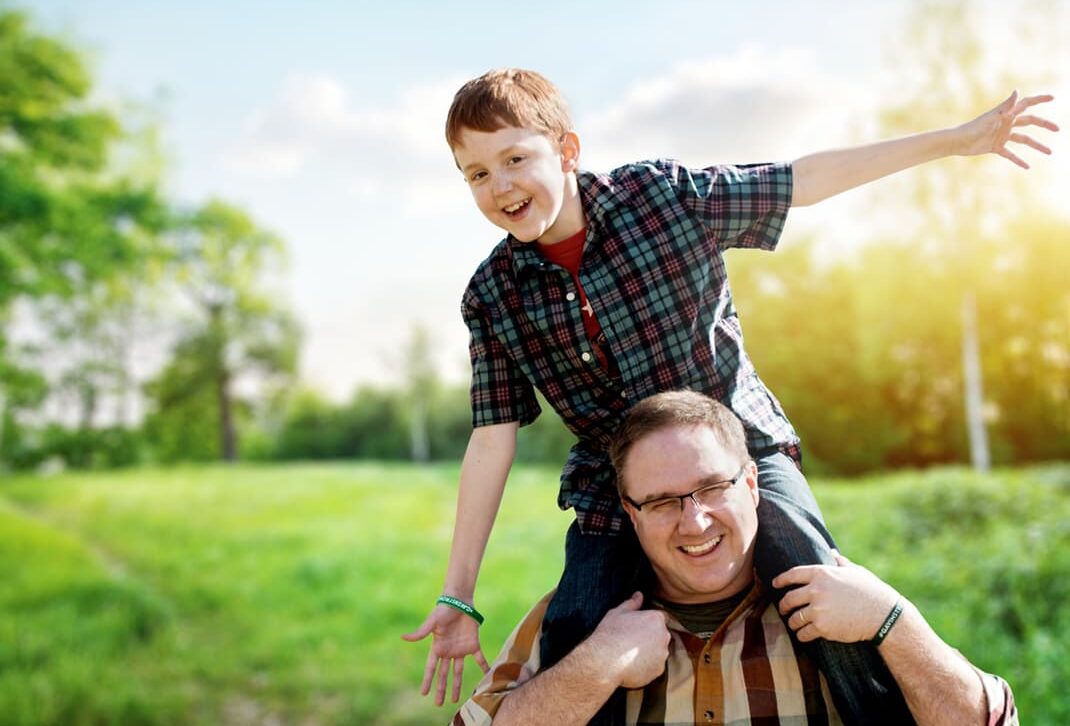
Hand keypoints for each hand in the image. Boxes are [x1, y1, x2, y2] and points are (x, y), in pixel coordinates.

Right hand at [402, 602, 489, 705]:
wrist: (459, 600)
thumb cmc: (443, 610)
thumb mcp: (432, 622)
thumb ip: (420, 633)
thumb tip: (403, 637)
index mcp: (437, 647)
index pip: (431, 668)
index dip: (428, 681)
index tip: (424, 694)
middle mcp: (448, 651)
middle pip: (444, 674)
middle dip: (441, 689)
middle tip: (439, 704)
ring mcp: (460, 649)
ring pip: (458, 671)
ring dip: (458, 684)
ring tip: (456, 698)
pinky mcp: (473, 644)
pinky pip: (479, 658)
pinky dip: (483, 666)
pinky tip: (487, 674)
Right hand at [585, 592, 670, 689]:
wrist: (605, 661)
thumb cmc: (610, 634)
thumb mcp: (617, 613)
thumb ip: (632, 603)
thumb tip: (639, 594)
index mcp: (655, 619)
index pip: (660, 617)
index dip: (649, 622)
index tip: (639, 627)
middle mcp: (663, 636)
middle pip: (660, 634)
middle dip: (651, 636)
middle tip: (632, 640)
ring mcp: (662, 654)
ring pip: (659, 650)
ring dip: (650, 651)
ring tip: (630, 654)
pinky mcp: (658, 669)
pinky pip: (655, 665)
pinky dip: (647, 665)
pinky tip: (632, 664)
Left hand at [772, 551, 899, 643]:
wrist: (883, 615)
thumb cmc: (871, 591)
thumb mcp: (855, 572)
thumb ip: (840, 562)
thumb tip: (832, 552)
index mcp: (822, 573)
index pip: (793, 574)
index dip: (781, 580)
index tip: (775, 584)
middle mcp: (816, 590)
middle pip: (789, 598)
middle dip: (783, 606)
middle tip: (783, 609)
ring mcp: (818, 609)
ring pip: (794, 618)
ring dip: (792, 622)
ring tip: (794, 624)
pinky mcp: (822, 627)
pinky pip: (803, 633)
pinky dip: (802, 635)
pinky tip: (803, 635)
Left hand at [956, 90, 1058, 167]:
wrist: (957, 142)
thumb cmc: (973, 128)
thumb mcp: (992, 117)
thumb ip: (1006, 106)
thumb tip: (1017, 91)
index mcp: (1006, 114)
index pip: (1026, 104)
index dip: (1039, 99)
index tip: (1053, 97)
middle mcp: (1006, 123)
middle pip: (1030, 122)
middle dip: (1044, 124)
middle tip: (1058, 129)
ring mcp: (1002, 136)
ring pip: (1024, 139)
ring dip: (1037, 145)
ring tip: (1050, 152)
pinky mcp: (995, 147)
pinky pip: (1010, 154)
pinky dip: (1018, 160)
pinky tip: (1028, 166)